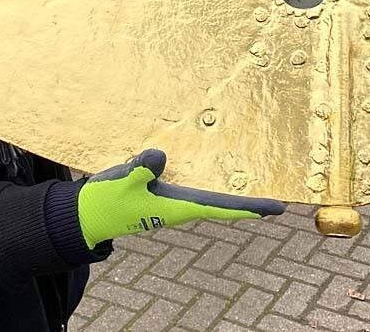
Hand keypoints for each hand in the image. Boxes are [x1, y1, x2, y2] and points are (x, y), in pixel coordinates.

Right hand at [77, 149, 283, 248]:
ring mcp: (173, 200)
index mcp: (178, 207)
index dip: (249, 207)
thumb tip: (160, 156)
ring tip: (256, 184)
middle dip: (248, 203)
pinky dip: (209, 179)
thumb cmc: (107, 200)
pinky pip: (192, 185)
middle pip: (222, 203)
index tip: (277, 209)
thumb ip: (140, 169)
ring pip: (209, 195)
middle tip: (279, 203)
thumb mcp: (122, 182)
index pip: (221, 207)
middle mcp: (181, 205)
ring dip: (230, 192)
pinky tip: (217, 170)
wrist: (90, 212)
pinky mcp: (163, 192)